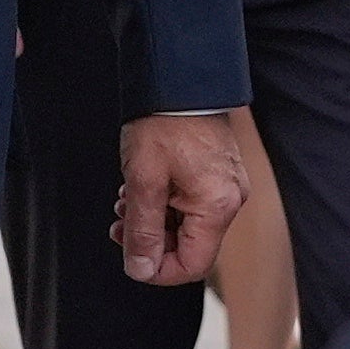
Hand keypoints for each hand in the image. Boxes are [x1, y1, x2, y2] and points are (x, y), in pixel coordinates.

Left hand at [113, 108, 246, 284]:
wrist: (179, 78)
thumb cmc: (163, 122)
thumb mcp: (143, 181)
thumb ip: (142, 230)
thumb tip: (141, 269)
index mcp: (216, 206)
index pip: (193, 265)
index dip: (158, 270)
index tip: (131, 260)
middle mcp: (229, 199)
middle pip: (190, 246)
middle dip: (150, 240)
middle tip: (120, 224)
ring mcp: (226, 186)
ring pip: (187, 225)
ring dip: (153, 220)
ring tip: (126, 201)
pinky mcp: (218, 174)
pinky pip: (191, 204)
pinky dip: (164, 203)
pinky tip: (141, 188)